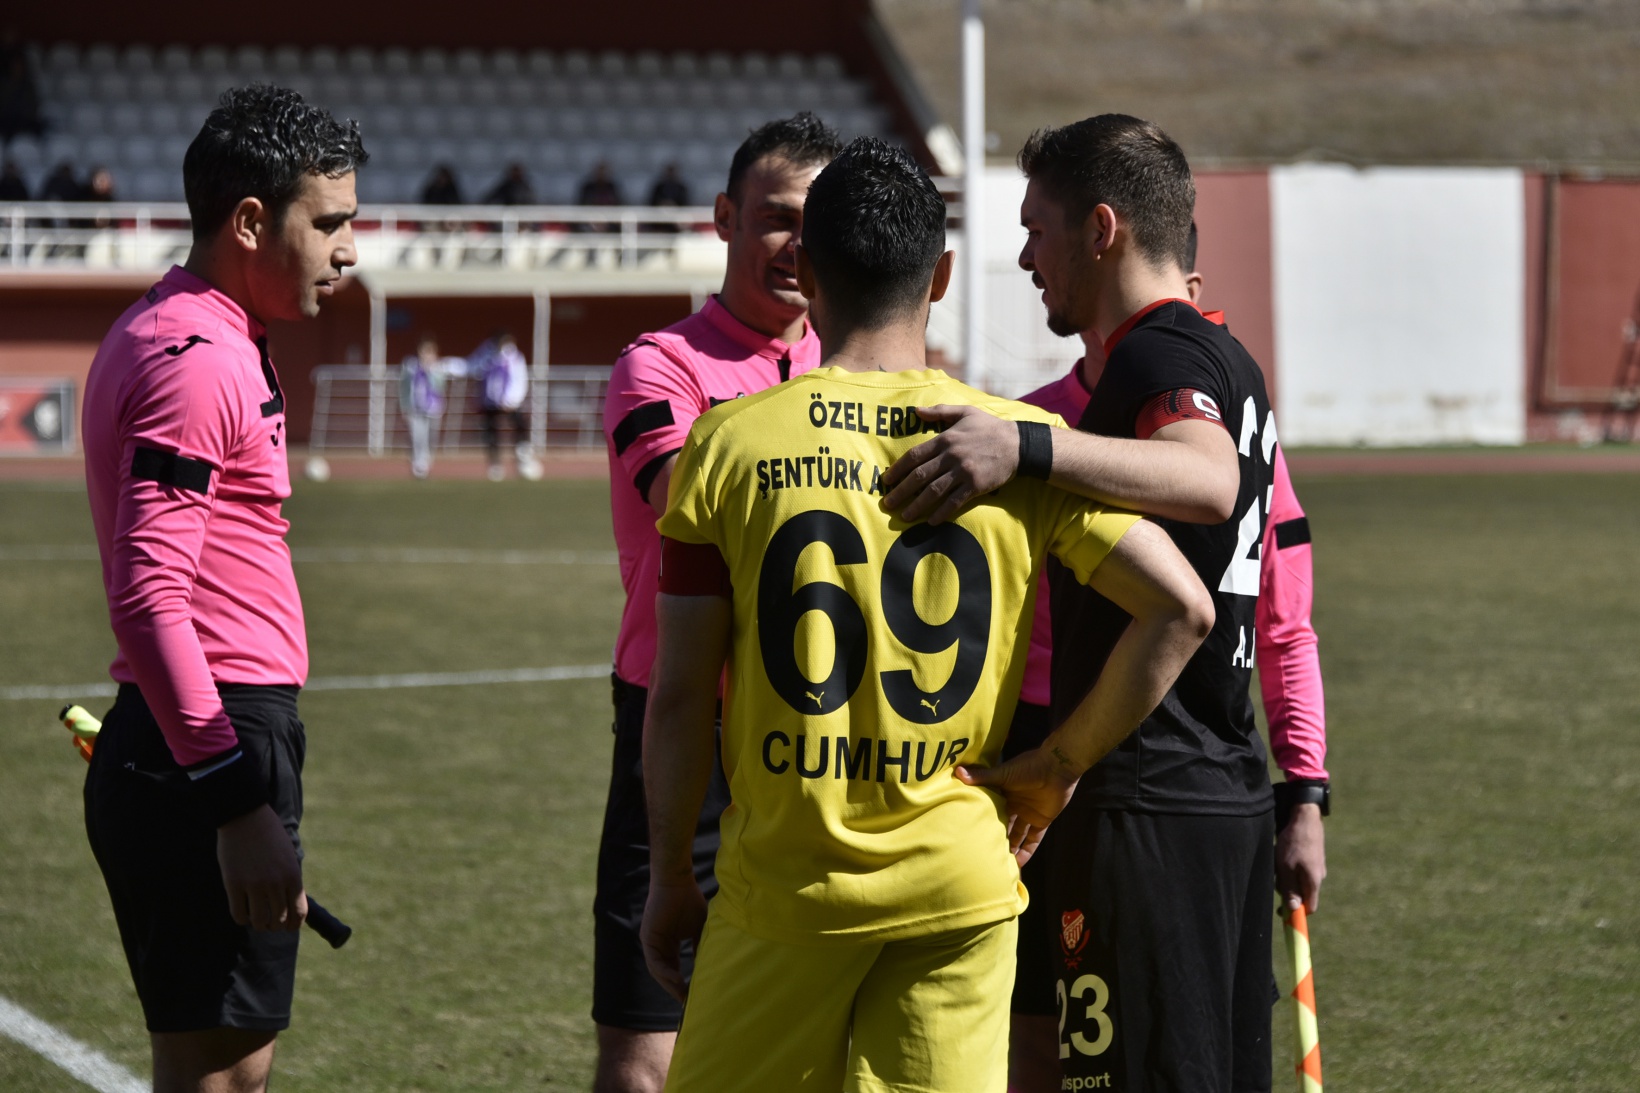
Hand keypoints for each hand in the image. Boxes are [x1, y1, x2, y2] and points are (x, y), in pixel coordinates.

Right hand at [217, 804, 305, 931]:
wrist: (245, 816)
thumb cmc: (269, 834)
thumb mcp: (288, 855)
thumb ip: (290, 878)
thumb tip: (290, 903)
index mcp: (293, 875)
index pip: (298, 912)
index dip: (294, 925)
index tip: (288, 927)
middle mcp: (276, 883)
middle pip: (279, 920)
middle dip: (275, 925)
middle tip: (270, 923)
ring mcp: (254, 885)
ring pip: (259, 921)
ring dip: (259, 924)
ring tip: (256, 919)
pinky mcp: (234, 884)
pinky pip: (238, 914)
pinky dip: (242, 919)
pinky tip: (243, 915)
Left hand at [640, 873, 707, 1003]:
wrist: (678, 881)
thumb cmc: (690, 900)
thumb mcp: (700, 929)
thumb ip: (701, 947)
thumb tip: (709, 967)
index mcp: (669, 945)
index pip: (674, 970)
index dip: (684, 984)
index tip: (695, 997)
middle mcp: (658, 946)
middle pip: (665, 975)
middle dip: (676, 990)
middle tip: (689, 1004)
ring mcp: (651, 943)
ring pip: (659, 971)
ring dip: (670, 985)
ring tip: (684, 996)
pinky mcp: (647, 938)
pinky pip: (654, 961)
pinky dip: (665, 972)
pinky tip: (677, 979)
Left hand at [880, 406, 1020, 523]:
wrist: (1018, 445)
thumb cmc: (989, 427)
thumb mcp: (965, 412)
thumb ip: (939, 411)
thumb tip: (915, 411)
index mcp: (945, 439)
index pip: (914, 456)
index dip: (898, 469)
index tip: (886, 480)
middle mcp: (951, 456)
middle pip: (920, 476)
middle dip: (901, 491)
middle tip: (888, 503)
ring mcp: (963, 472)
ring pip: (934, 491)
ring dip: (917, 506)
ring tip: (904, 516)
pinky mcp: (975, 486)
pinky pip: (954, 502)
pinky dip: (941, 512)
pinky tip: (930, 521)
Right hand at [955, 746, 1080, 866]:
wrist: (1057, 767)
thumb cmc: (1028, 768)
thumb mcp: (1003, 774)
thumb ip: (982, 776)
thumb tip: (957, 772)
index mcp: (1003, 793)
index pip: (990, 810)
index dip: (981, 821)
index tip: (968, 835)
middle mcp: (1014, 805)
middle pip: (1002, 825)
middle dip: (994, 838)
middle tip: (981, 854)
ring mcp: (1028, 814)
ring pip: (1017, 836)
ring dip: (1010, 848)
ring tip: (996, 864)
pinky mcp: (1042, 821)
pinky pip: (1033, 840)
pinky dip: (1027, 851)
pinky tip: (1019, 864)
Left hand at [1276, 803, 1326, 913]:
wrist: (1304, 817)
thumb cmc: (1294, 842)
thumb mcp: (1286, 867)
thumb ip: (1290, 888)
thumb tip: (1293, 909)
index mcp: (1314, 881)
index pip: (1309, 907)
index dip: (1297, 913)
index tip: (1282, 913)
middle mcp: (1318, 876)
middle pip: (1302, 894)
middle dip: (1287, 890)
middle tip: (1276, 878)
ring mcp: (1316, 866)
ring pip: (1299, 880)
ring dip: (1286, 876)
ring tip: (1279, 861)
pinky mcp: (1312, 857)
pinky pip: (1299, 869)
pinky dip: (1289, 866)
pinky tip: (1283, 854)